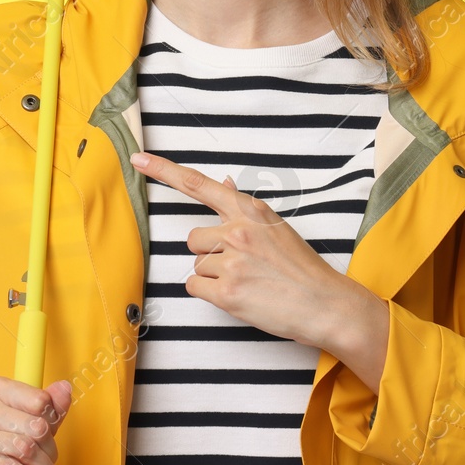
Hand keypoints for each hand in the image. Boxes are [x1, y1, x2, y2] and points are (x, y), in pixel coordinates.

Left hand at [129, 149, 386, 374]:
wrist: (325, 304)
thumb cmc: (302, 268)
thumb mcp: (276, 227)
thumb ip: (243, 208)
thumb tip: (221, 182)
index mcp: (250, 210)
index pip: (198, 184)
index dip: (164, 171)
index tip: (139, 159)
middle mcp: (237, 230)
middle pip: (192, 238)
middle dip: (210, 253)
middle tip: (243, 266)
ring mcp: (230, 261)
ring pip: (196, 264)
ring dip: (214, 276)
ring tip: (248, 282)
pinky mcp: (226, 291)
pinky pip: (195, 287)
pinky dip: (210, 295)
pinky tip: (240, 296)